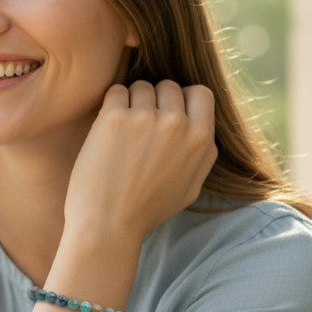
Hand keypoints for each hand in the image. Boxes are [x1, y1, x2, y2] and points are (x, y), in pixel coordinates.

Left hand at [64, 80, 216, 241]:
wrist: (107, 225)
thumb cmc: (146, 211)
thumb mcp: (190, 189)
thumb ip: (203, 156)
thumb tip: (205, 130)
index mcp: (200, 140)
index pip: (201, 93)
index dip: (184, 100)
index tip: (168, 115)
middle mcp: (176, 124)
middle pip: (168, 86)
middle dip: (155, 100)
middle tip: (139, 127)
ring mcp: (144, 118)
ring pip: (141, 86)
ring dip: (131, 102)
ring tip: (122, 131)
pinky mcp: (114, 118)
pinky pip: (116, 91)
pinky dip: (111, 104)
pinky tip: (108, 128)